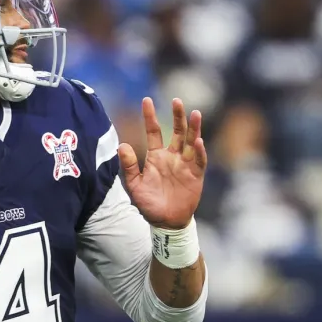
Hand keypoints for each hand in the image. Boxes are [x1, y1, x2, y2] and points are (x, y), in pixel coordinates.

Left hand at [119, 97, 206, 229]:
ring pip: (191, 142)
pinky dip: (200, 151)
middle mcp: (172, 156)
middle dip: (178, 116)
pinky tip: (198, 142)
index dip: (150, 117)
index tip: (146, 100)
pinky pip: (199, 161)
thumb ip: (130, 165)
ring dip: (194, 128)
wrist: (165, 222)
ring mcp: (185, 164)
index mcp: (156, 156)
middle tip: (176, 100)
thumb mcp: (135, 185)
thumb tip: (122, 145)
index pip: (154, 132)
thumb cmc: (149, 204)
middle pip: (177, 131)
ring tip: (195, 113)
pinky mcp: (196, 175)